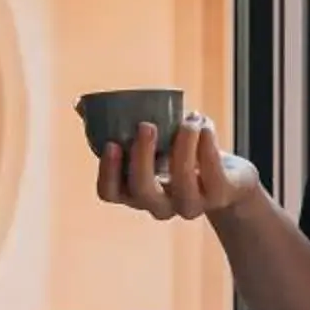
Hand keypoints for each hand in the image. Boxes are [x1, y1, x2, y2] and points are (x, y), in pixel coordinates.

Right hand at [96, 113, 259, 220]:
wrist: (230, 179)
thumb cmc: (181, 155)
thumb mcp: (152, 141)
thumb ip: (117, 124)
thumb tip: (79, 104)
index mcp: (136, 191)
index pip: (111, 193)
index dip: (108, 172)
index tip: (112, 143)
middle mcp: (160, 204)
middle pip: (143, 192)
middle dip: (142, 158)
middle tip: (147, 126)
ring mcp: (190, 204)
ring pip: (182, 184)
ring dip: (183, 146)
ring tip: (188, 119)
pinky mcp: (219, 196)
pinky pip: (212, 174)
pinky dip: (207, 146)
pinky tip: (203, 124)